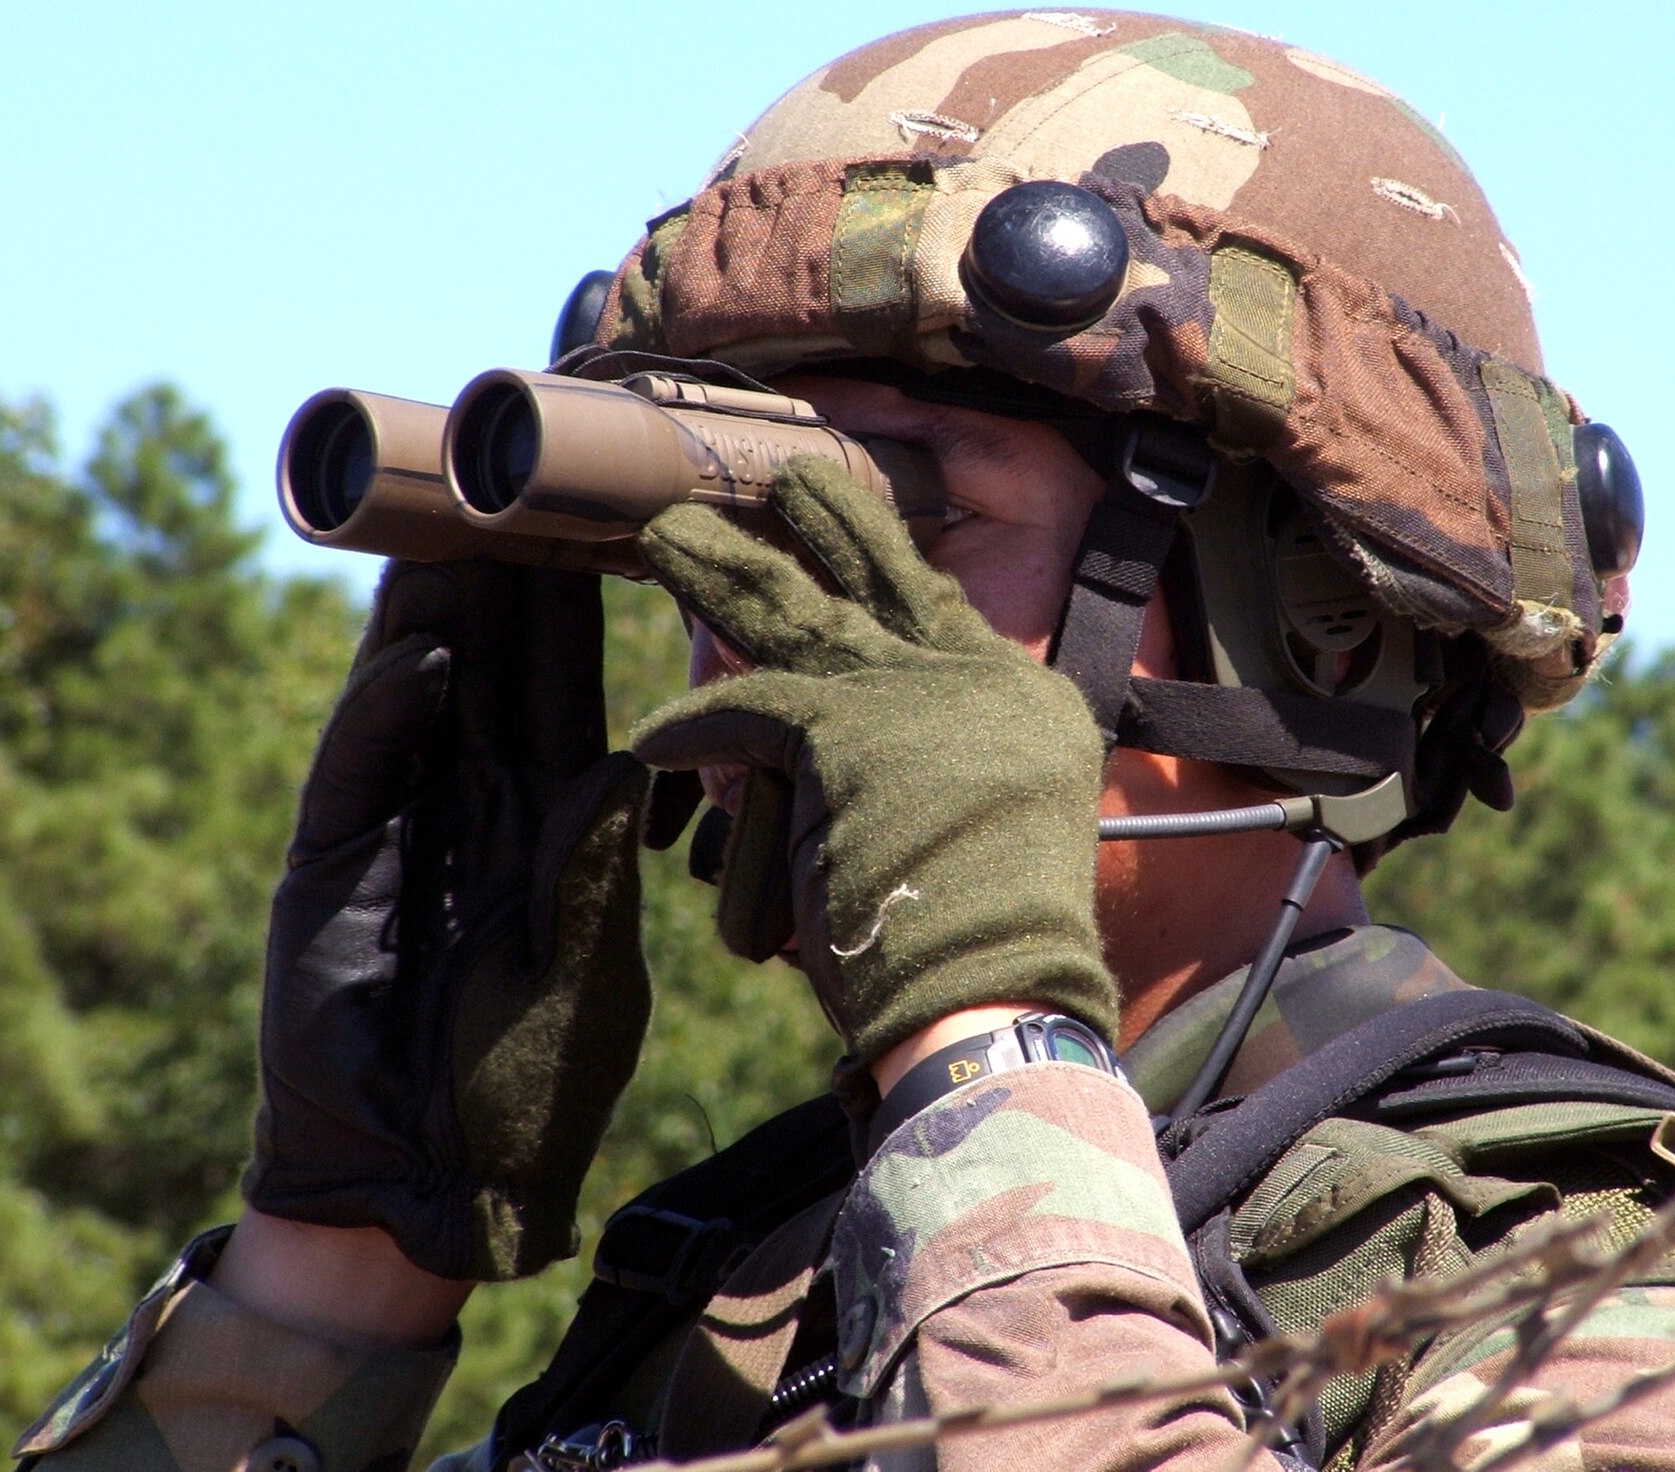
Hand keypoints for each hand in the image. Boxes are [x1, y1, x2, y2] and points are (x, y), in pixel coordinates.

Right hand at [242, 561, 650, 1280]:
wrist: (423, 1180)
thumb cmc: (524, 1090)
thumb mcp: (579, 984)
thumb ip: (589, 881)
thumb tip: (622, 767)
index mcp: (556, 833)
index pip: (568, 700)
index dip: (580, 621)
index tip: (603, 531)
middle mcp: (481, 811)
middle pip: (496, 674)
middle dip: (510, 582)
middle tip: (521, 478)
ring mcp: (404, 828)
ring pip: (426, 698)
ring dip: (443, 612)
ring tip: (460, 518)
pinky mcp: (334, 863)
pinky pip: (365, 768)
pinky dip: (391, 710)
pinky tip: (421, 646)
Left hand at [632, 455, 1118, 1065]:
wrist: (994, 991)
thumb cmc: (990, 940)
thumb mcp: (996, 821)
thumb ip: (947, 764)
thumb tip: (883, 751)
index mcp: (1021, 696)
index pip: (939, 607)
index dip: (885, 563)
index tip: (848, 529)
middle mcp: (974, 676)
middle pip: (878, 575)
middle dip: (824, 516)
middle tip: (782, 476)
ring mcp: (908, 692)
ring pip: (794, 609)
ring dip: (722, 567)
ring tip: (668, 533)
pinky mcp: (838, 727)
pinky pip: (737, 709)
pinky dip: (690, 728)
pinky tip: (653, 739)